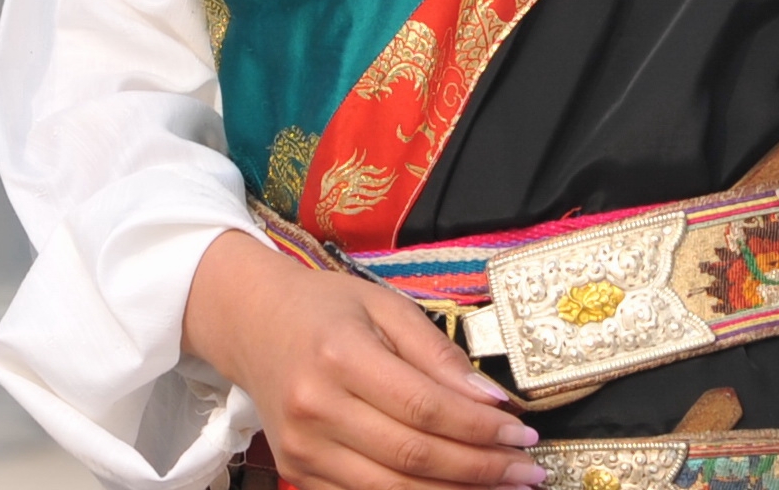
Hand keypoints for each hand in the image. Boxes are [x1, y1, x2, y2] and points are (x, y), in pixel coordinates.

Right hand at [183, 230, 541, 489]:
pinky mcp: (297, 472)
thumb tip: (493, 402)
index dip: (481, 429)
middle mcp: (316, 407)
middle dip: (481, 469)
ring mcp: (303, 448)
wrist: (251, 323)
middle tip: (527, 471)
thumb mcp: (384, 306)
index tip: (524, 435)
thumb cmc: (325, 307)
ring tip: (501, 487)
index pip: (426, 408)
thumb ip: (438, 354)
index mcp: (340, 355)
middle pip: (414, 456)